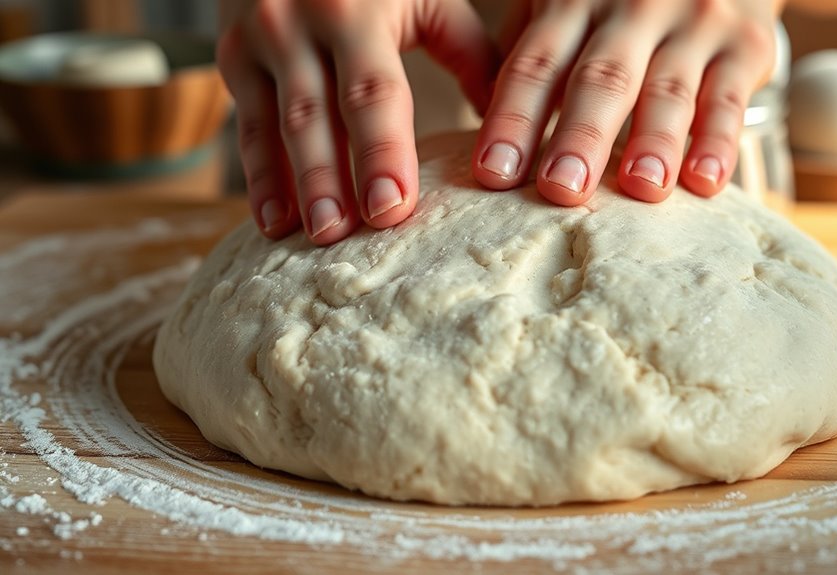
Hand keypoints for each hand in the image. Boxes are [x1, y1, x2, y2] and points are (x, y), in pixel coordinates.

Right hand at [217, 0, 498, 244]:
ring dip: (292, 187)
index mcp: (356, 9)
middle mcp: (298, 23)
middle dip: (329, 179)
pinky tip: (273, 221)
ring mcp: (257, 41)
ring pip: (275, 126)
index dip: (383, 153)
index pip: (373, 92)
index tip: (394, 209)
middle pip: (317, 115)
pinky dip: (257, 177)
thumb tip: (505, 126)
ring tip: (315, 237)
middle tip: (344, 237)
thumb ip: (467, 51)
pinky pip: (246, 126)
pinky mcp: (233, 59)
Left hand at [473, 0, 778, 203]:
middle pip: (601, 78)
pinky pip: (730, 98)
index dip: (513, 117)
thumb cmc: (621, 2)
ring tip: (641, 188)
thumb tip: (487, 133)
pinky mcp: (745, 45)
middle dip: (580, 135)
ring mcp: (693, 24)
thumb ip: (533, 60)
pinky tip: (703, 182)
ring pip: (668, 89)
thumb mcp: (568, 7)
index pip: (537, 64)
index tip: (494, 171)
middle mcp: (632, 8)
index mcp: (574, 2)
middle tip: (561, 189)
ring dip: (654, 140)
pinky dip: (718, 141)